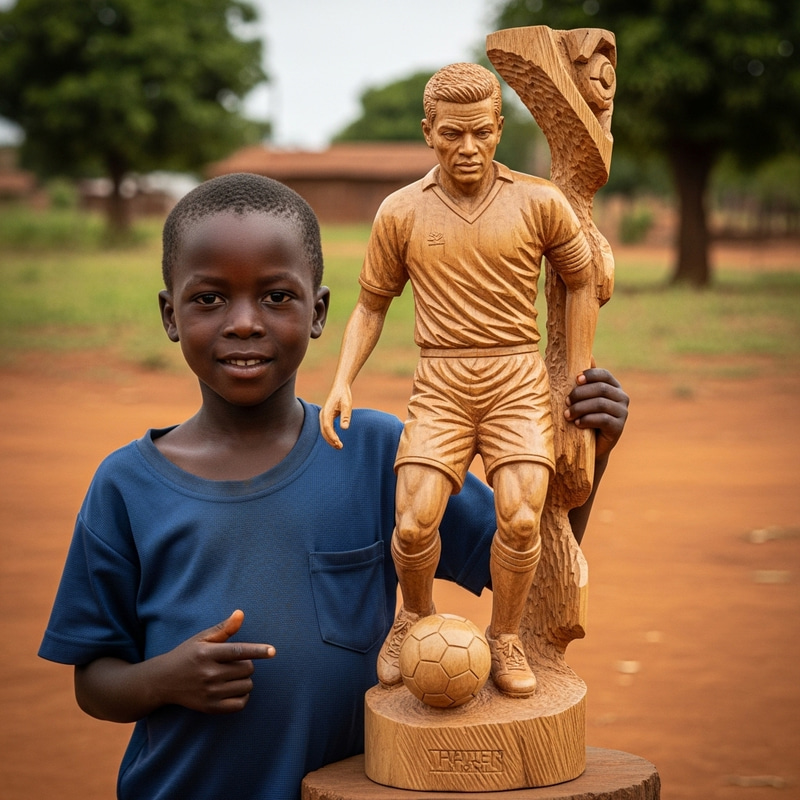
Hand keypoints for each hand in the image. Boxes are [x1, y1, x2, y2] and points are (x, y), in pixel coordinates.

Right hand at [157, 610, 274, 713]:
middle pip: (247, 668)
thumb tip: (240, 613)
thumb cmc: (187, 655)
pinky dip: (243, 696)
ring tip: (232, 675)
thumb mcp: (202, 638)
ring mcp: (210, 693)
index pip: (239, 651)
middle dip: (246, 664)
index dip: (258, 651)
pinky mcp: (210, 708)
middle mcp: (209, 674)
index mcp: (207, 654)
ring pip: (247, 685)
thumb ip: (224, 628)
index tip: (272, 651)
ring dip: (245, 679)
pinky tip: (235, 689)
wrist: (163, 681)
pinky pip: (240, 704)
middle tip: (233, 662)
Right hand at [319, 384, 352, 449]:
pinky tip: (337, 440)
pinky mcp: (326, 417)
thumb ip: (345, 416)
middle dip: (331, 441)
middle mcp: (322, 415)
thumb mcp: (347, 405)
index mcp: (326, 412)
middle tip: (340, 447)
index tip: (339, 444)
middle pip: (324, 431)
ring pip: (324, 431)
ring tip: (339, 446)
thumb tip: (344, 428)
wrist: (340, 387)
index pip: (327, 428)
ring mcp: (323, 416)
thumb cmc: (344, 395)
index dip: (332, 437)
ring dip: (330, 439)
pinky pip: (326, 429)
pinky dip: (330, 435)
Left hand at [564, 368, 628, 460]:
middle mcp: (621, 397)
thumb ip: (584, 380)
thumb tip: (588, 355)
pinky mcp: (619, 427)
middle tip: (565, 401)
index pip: (604, 374)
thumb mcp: (582, 398)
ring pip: (601, 404)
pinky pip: (603, 419)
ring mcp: (622, 412)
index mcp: (613, 386)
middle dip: (580, 394)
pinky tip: (577, 423)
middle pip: (601, 389)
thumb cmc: (584, 416)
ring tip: (567, 414)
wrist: (590, 446)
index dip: (590, 375)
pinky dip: (587, 420)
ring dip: (580, 408)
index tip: (575, 380)